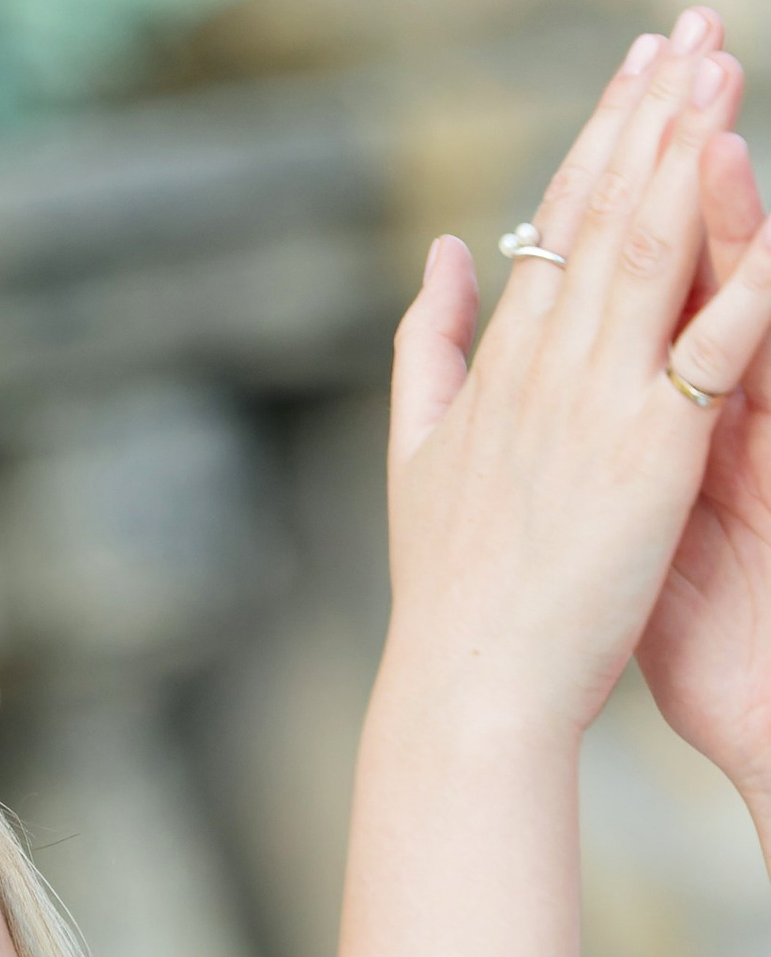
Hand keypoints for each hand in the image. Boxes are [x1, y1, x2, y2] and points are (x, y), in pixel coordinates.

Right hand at [383, 21, 770, 742]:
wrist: (466, 690)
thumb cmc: (448, 596)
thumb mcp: (419, 457)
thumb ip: (429, 349)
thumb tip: (445, 256)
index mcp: (501, 367)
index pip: (557, 224)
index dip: (602, 137)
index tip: (635, 65)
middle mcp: (547, 368)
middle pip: (607, 213)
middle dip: (652, 112)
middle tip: (691, 29)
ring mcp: (596, 403)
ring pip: (652, 248)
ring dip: (693, 151)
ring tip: (723, 70)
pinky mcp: (651, 450)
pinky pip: (712, 342)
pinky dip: (745, 270)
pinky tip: (770, 209)